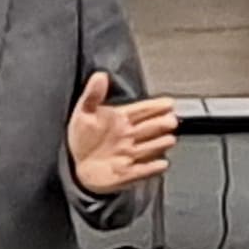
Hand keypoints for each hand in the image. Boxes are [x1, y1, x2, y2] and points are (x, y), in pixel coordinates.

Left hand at [66, 71, 178, 195]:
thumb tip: (99, 75)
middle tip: (172, 120)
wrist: (76, 166)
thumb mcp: (83, 113)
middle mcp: (130, 136)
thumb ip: (92, 95)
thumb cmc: (83, 138)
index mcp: (122, 119)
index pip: (143, 110)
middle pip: (150, 128)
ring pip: (149, 148)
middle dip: (162, 124)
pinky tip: (161, 164)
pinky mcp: (127, 173)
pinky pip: (142, 170)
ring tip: (169, 139)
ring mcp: (130, 154)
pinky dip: (152, 168)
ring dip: (159, 144)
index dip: (156, 106)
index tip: (169, 103)